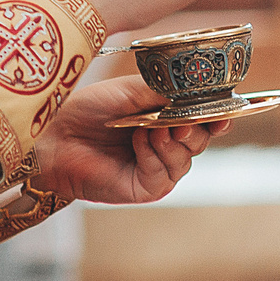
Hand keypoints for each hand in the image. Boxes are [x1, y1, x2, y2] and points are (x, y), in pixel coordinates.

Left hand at [27, 73, 230, 205]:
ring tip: (154, 129)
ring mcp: (156, 169)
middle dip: (196, 128)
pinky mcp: (143, 188)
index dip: (217, 115)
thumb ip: (166, 92)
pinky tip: (140, 142)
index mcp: (165, 119)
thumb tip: (199, 91)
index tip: (225, 110)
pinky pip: (164, 175)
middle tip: (181, 120)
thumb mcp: (131, 92)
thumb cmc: (87, 108)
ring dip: (173, 142)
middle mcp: (165, 145)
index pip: (202, 119)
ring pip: (186, 159)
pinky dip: (156, 156)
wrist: (54, 132)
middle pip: (200, 140)